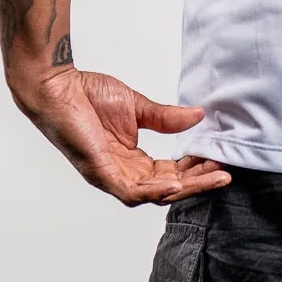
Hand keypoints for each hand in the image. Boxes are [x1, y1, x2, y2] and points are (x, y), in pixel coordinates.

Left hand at [9, 64, 230, 206]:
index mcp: (132, 161)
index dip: (196, 169)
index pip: (171, 174)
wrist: (55, 86)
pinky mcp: (99, 172)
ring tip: (213, 177)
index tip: (220, 158)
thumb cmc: (87, 95)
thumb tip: (198, 117)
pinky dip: (154, 190)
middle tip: (226, 174)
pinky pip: (130, 190)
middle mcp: (123, 174)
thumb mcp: (137, 106)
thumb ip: (166, 118)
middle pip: (168, 189)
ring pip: (154, 194)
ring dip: (185, 188)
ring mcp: (111, 176)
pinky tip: (176, 183)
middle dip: (199, 182)